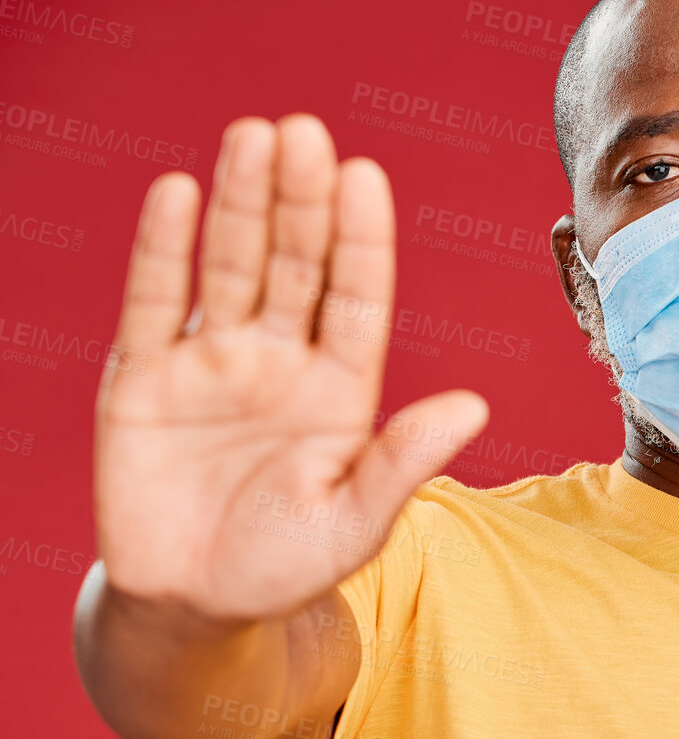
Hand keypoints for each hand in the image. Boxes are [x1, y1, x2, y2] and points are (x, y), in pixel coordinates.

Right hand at [93, 114, 488, 620]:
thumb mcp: (354, 523)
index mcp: (341, 390)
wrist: (194, 604)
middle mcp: (281, 361)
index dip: (360, 241)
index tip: (365, 178)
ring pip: (231, 268)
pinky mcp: (143, 378)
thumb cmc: (285, 566)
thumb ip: (403, 462)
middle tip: (307, 134)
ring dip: (242, 205)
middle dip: (302, 203)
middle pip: (296, 267)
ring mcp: (211, 362)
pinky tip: (177, 194)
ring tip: (255, 137)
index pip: (356, 300)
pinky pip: (153, 304)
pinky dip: (161, 251)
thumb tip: (475, 406)